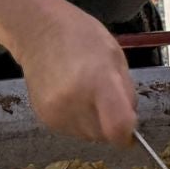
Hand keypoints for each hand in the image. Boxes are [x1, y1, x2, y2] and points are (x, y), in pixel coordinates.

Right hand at [13, 8, 138, 144]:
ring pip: (88, 136)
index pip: (117, 127)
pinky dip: (77, 121)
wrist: (39, 31)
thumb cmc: (82, 37)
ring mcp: (56, 112)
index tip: (128, 124)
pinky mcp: (44, 118)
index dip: (127, 133)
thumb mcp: (115, 56)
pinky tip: (71, 98)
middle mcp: (74, 101)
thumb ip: (127, 93)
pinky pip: (71, 131)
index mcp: (98, 81)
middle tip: (104, 97)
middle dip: (110, 123)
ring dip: (94, 123)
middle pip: (104, 135)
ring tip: (85, 94)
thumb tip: (130, 126)